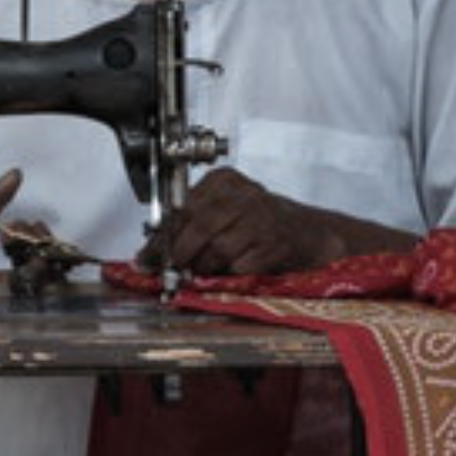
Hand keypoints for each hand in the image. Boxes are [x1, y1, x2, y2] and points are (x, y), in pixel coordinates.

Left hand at [144, 167, 416, 276]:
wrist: (309, 234)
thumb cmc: (259, 225)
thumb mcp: (223, 213)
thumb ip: (190, 226)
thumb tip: (151, 252)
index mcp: (223, 180)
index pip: (182, 208)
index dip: (161, 238)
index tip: (145, 259)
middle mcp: (243, 193)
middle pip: (197, 227)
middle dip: (181, 255)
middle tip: (174, 271)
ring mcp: (261, 217)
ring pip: (216, 249)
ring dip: (208, 268)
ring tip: (212, 269)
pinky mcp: (274, 242)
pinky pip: (239, 266)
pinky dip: (232, 275)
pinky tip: (237, 270)